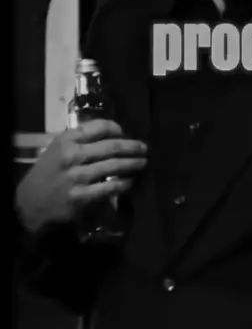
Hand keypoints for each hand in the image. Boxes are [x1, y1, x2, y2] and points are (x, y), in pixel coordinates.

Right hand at [15, 119, 147, 235]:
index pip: (98, 127)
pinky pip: (110, 188)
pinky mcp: (81, 196)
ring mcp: (77, 177)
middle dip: (132, 147)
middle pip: (112, 146)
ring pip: (114, 166)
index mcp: (67, 140)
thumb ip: (80, 140)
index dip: (116, 128)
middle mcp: (72, 155)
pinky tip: (129, 182)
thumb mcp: (58, 149)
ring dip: (132, 164)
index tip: (124, 133)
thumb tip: (111, 135)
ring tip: (142, 162)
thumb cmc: (48, 172)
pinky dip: (124, 184)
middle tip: (144, 148)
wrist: (30, 201)